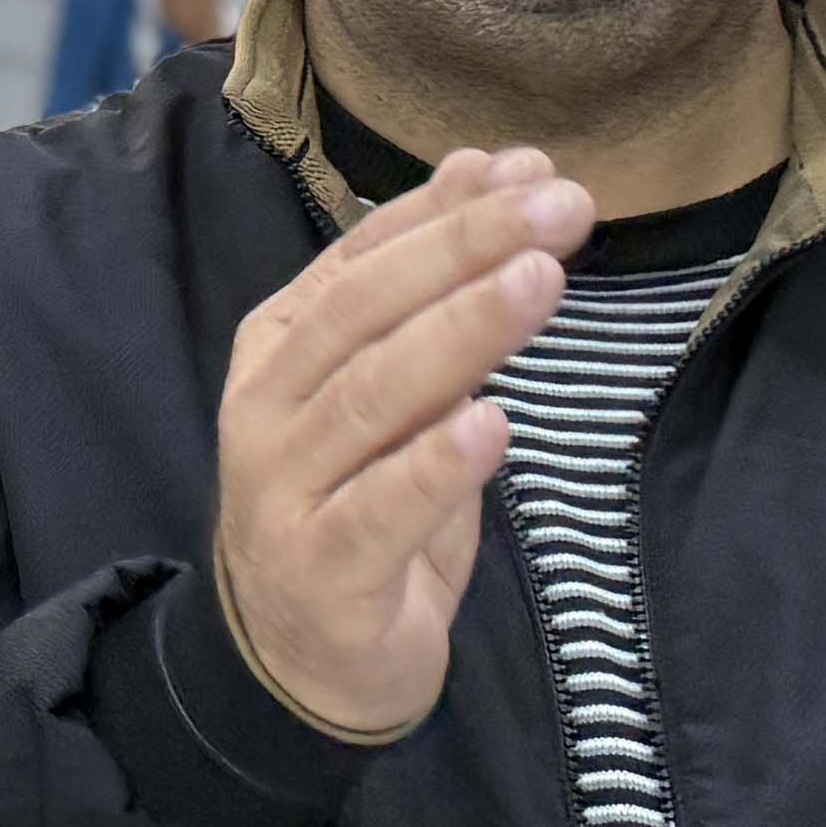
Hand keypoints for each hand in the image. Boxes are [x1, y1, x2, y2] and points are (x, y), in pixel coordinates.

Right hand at [211, 152, 591, 740]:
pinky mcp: (321, 571)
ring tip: (538, 282)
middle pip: (365, 313)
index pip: (360, 259)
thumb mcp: (392, 392)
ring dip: (461, 334)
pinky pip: (379, 513)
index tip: (531, 169)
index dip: (443, 209)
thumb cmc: (359, 502)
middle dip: (464, 250)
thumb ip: (430, 293)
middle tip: (558, 210)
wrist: (299, 658)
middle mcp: (267, 407)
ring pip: (373, 398)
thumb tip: (491, 168)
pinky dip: (434, 468)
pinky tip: (491, 427)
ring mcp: (285, 490)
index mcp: (280, 347)